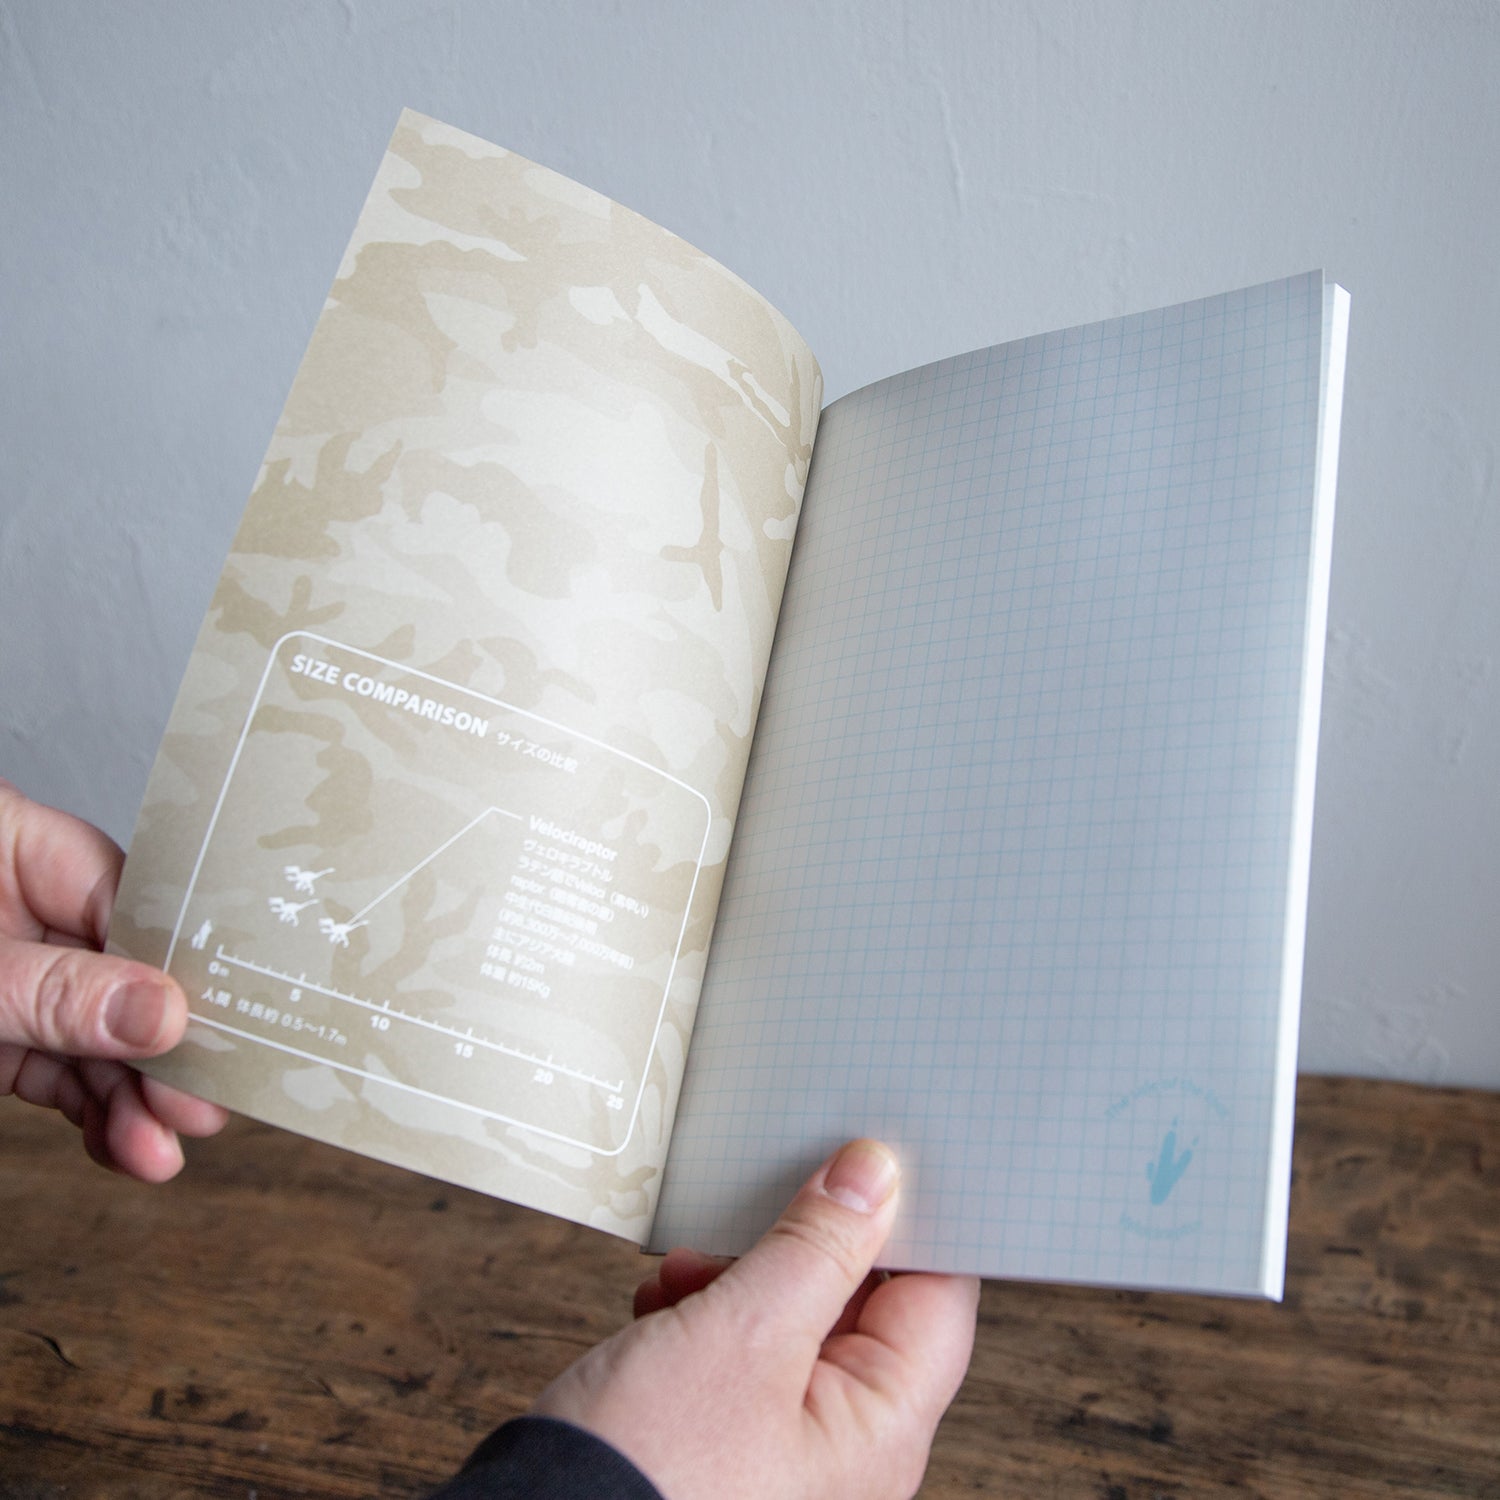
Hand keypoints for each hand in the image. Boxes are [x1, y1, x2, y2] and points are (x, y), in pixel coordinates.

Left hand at [0, 781, 226, 1178]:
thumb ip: (55, 992)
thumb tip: (164, 1012)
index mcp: (14, 844)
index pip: (128, 901)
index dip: (178, 966)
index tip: (223, 1023)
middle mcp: (22, 906)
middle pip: (124, 975)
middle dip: (161, 1049)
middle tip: (203, 1102)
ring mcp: (12, 972)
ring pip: (94, 1035)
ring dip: (130, 1100)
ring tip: (159, 1151)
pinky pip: (58, 1070)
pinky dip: (89, 1112)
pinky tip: (124, 1146)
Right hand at [535, 1140, 978, 1499]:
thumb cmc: (651, 1466)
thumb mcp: (744, 1331)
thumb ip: (818, 1245)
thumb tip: (876, 1174)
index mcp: (882, 1430)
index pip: (939, 1297)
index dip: (915, 1219)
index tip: (873, 1155)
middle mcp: (849, 1450)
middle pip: (865, 1306)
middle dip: (808, 1243)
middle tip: (760, 1201)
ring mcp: (787, 1452)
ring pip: (795, 1325)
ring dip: (746, 1276)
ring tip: (691, 1267)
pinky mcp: (728, 1446)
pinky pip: (744, 1360)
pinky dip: (709, 1319)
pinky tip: (663, 1305)